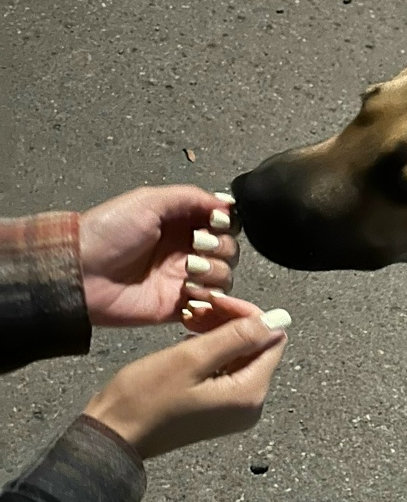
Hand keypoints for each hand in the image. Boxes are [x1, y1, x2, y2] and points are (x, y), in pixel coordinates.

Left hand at [80, 186, 239, 326]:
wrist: (82, 274)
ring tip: (188, 271)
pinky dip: (207, 296)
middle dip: (219, 247)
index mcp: (179, 223)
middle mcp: (185, 249)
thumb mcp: (148, 200)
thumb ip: (191, 197)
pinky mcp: (180, 304)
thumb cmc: (107, 234)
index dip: (225, 223)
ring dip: (214, 272)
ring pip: (225, 276)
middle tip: (195, 246)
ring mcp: (183, 278)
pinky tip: (187, 290)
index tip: (214, 223)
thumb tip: (226, 203)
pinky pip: (210, 303)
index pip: (222, 222)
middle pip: (229, 249)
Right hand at [83, 300, 290, 458]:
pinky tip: (189, 341)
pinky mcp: (218, 409)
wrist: (113, 435)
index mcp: (250, 394)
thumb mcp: (192, 358)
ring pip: (241, 356)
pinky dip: (212, 351)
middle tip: (198, 307)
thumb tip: (279, 318)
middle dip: (232, 322)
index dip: (247, 314)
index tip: (214, 302)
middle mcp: (250, 405)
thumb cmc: (144, 399)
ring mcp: (234, 409)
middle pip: (258, 347)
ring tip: (189, 321)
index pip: (271, 338)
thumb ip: (238, 336)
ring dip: (219, 333)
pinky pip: (226, 371)